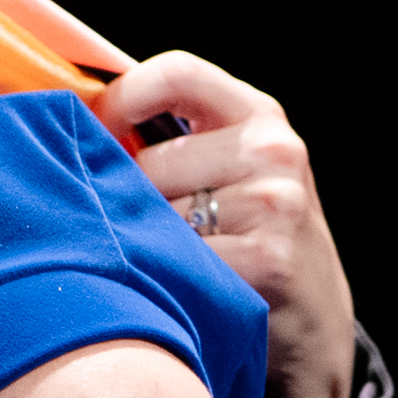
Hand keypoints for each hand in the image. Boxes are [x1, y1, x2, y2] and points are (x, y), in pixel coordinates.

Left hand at [96, 52, 358, 397]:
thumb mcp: (234, 170)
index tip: (96, 131)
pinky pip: (179, 259)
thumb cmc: (255, 241)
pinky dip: (169, 278)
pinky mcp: (267, 259)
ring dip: (149, 244)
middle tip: (143, 232)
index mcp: (260, 116)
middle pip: (153, 159)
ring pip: (159, 213)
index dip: (121, 98)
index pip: (177, 72)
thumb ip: (180, 136)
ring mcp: (274, 203)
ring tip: (170, 262)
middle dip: (132, 200)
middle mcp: (273, 150)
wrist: (316, 325)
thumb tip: (82, 117)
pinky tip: (186, 289)